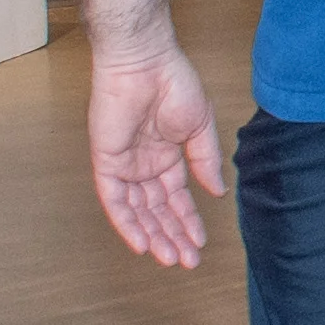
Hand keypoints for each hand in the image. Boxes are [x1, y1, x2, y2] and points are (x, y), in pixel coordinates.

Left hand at [86, 33, 226, 270]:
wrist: (145, 63)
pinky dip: (126, 223)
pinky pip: (114, 200)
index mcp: (166, 156)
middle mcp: (143, 165)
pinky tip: (142, 242)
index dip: (187, 221)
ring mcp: (124, 165)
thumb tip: (218, 193)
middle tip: (186, 261)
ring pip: (136, 211)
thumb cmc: (174, 83)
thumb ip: (206, 161)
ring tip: (170, 258)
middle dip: (172, 236)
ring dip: (152, 235)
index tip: (200, 243)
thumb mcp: (200, 127)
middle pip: (156, 211)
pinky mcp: (106, 162)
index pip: (175, 198)